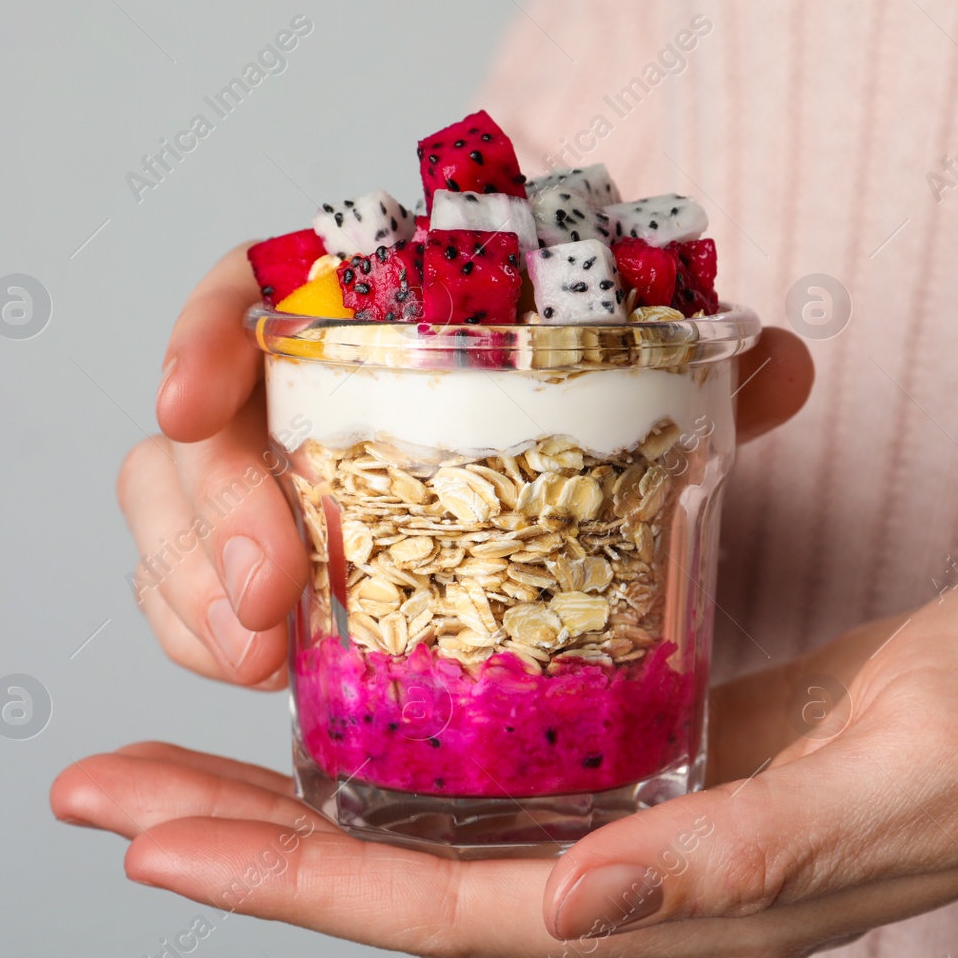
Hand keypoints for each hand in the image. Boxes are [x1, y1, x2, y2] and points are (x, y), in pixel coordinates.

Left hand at [52, 553, 957, 957]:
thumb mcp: (911, 774)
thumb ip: (749, 856)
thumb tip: (575, 906)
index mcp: (702, 906)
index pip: (456, 911)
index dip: (299, 878)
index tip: (156, 828)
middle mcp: (654, 885)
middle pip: (412, 882)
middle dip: (248, 839)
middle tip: (99, 788)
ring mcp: (660, 826)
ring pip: (446, 829)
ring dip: (301, 796)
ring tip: (172, 756)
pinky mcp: (676, 760)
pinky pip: (511, 774)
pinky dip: (407, 748)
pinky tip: (346, 710)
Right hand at [117, 244, 813, 687]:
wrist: (579, 475)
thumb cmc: (599, 413)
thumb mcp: (657, 389)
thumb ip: (715, 370)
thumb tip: (782, 360)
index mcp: (378, 313)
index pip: (253, 286)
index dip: (203, 333)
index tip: (192, 400)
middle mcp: (309, 389)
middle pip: (197, 427)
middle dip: (209, 515)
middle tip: (269, 594)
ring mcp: (279, 479)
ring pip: (176, 515)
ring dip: (194, 591)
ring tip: (258, 659)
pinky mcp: (275, 560)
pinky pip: (194, 588)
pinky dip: (202, 632)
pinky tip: (258, 671)